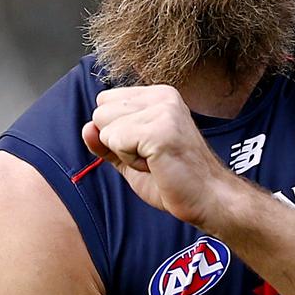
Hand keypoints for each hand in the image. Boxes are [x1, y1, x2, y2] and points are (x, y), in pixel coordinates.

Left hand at [82, 85, 228, 225]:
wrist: (208, 199)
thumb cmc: (173, 179)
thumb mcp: (131, 156)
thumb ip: (107, 141)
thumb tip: (86, 128)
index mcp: (158, 95)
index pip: (105, 101)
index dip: (116, 132)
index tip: (147, 147)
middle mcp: (162, 95)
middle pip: (101, 111)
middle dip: (117, 142)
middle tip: (151, 157)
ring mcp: (163, 109)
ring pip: (105, 127)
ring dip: (124, 153)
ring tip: (155, 161)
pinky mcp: (160, 129)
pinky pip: (115, 141)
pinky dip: (130, 161)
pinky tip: (156, 166)